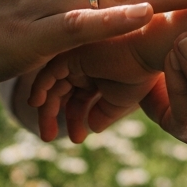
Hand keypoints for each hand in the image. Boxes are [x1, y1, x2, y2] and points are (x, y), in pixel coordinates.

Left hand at [28, 30, 161, 141]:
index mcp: (98, 72)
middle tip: (53, 138)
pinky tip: (38, 105)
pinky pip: (48, 72)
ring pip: (54, 85)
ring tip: (48, 135)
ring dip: (48, 110)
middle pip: (64, 91)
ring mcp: (76, 57)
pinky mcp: (70, 52)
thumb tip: (93, 128)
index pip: (79, 96)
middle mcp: (85, 64)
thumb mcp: (121, 100)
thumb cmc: (141, 72)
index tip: (78, 138)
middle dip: (59, 116)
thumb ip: (104, 113)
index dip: (77, 117)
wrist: (148, 48)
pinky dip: (40, 88)